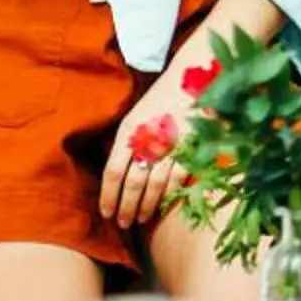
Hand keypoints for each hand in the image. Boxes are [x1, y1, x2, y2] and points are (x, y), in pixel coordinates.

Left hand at [100, 65, 203, 235]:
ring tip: (139, 220)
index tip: (105, 212)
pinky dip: (170, 196)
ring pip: (154, 185)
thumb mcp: (136, 115)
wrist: (195, 76)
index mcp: (129, 130)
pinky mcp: (192, 148)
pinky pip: (178, 179)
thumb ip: (127, 141)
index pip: (113, 171)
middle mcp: (147, 139)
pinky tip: (163, 206)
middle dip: (125, 207)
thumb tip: (116, 172)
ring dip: (145, 206)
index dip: (108, 195)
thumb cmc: (163, 97)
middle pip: (132, 183)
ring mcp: (171, 145)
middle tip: (121, 224)